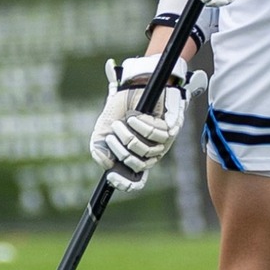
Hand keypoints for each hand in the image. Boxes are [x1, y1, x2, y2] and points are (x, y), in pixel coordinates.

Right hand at [90, 54, 202, 191]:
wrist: (132, 87)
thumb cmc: (120, 109)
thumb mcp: (102, 130)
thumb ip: (99, 149)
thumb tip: (107, 165)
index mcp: (136, 157)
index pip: (136, 180)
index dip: (126, 183)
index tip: (112, 178)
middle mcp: (151, 153)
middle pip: (137, 164)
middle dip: (121, 149)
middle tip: (112, 134)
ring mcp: (162, 143)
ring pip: (146, 150)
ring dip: (130, 134)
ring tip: (123, 121)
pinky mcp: (170, 129)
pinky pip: (155, 134)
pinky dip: (142, 124)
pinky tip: (135, 115)